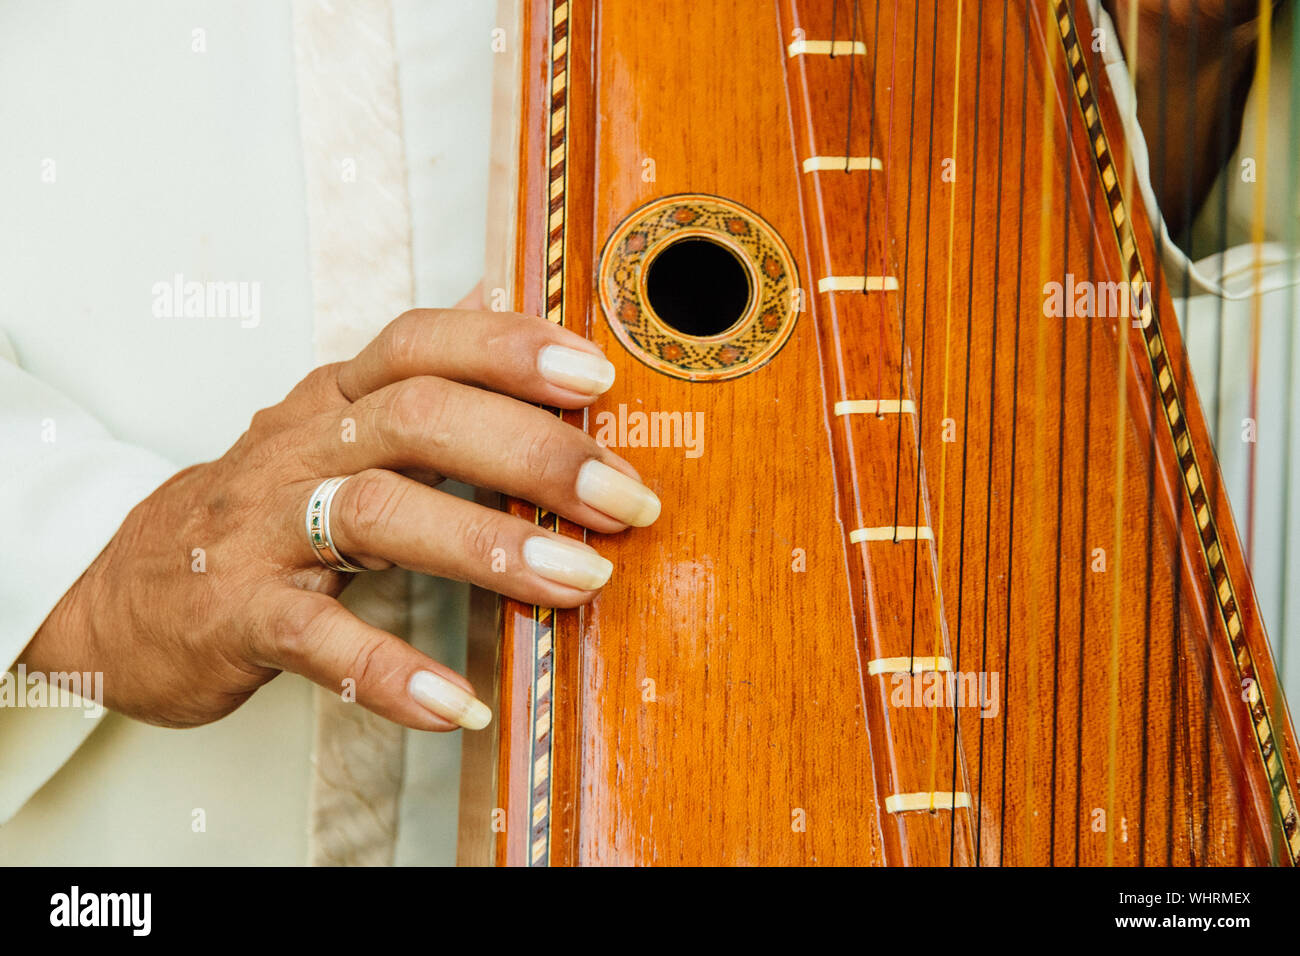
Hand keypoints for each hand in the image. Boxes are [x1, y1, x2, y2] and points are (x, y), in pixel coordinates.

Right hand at [19, 306, 658, 731]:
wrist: (123, 590)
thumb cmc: (261, 505)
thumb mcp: (335, 422)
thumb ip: (418, 371)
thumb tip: (498, 295)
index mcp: (336, 397)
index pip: (422, 344)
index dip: (509, 350)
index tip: (598, 378)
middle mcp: (302, 445)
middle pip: (418, 419)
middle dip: (533, 454)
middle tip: (626, 500)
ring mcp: (263, 528)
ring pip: (376, 513)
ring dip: (487, 547)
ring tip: (578, 581)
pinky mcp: (235, 613)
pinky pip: (315, 637)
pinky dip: (389, 670)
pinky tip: (457, 702)